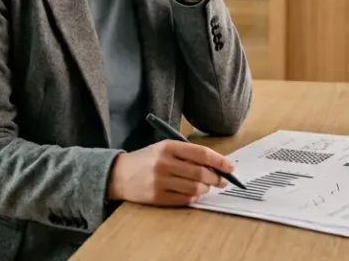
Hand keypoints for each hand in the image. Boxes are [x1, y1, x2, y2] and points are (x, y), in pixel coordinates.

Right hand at [106, 140, 234, 205]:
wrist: (118, 175)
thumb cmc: (146, 160)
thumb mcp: (163, 148)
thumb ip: (187, 154)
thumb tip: (215, 165)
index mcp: (168, 147)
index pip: (201, 154)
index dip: (219, 161)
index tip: (230, 167)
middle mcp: (164, 163)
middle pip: (200, 173)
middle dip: (216, 178)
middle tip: (221, 180)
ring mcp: (160, 181)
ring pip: (195, 188)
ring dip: (205, 189)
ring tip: (206, 187)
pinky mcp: (157, 197)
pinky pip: (184, 200)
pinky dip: (194, 198)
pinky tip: (193, 194)